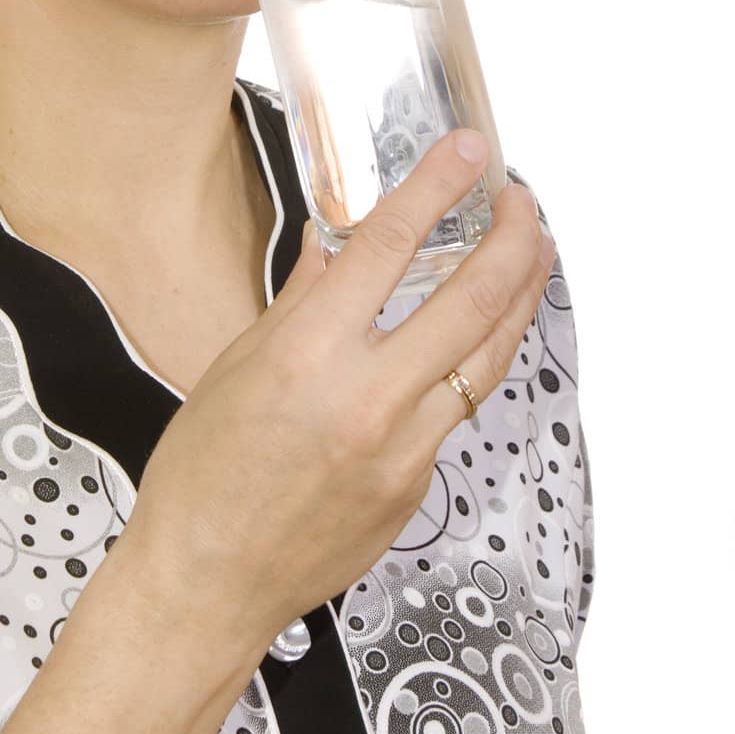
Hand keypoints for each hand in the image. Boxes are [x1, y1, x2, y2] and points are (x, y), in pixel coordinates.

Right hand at [123, 129, 554, 649]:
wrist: (209, 580)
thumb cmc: (204, 476)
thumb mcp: (237, 365)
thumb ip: (301, 298)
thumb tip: (335, 244)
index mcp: (309, 353)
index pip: (390, 246)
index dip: (436, 187)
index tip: (465, 154)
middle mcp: (367, 398)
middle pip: (472, 299)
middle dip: (512, 240)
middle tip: (522, 204)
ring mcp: (402, 448)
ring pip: (488, 356)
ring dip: (519, 297)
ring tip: (530, 255)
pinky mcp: (417, 486)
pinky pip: (458, 409)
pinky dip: (474, 362)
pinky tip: (477, 337)